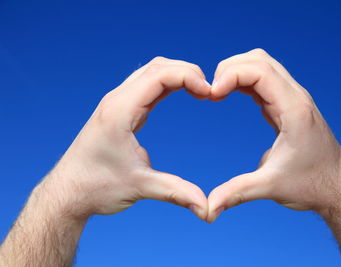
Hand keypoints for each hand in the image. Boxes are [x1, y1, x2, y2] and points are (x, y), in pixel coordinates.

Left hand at [42, 57, 210, 219]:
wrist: (68, 192)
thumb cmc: (96, 187)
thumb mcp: (140, 187)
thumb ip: (177, 192)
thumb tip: (207, 208)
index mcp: (120, 110)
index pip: (160, 75)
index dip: (189, 77)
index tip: (210, 93)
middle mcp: (117, 100)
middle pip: (157, 67)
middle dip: (187, 72)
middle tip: (209, 90)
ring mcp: (117, 103)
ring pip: (151, 72)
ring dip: (177, 75)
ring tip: (200, 90)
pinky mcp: (119, 111)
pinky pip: (146, 86)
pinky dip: (167, 84)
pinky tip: (182, 93)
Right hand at [207, 48, 340, 221]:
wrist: (338, 186)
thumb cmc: (312, 184)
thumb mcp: (271, 187)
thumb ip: (236, 193)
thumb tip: (207, 208)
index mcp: (293, 109)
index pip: (259, 70)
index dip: (230, 75)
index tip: (211, 95)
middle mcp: (295, 97)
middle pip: (258, 60)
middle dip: (229, 69)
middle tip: (210, 93)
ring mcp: (293, 99)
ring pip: (262, 65)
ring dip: (236, 71)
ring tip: (217, 92)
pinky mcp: (288, 105)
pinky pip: (263, 80)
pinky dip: (243, 81)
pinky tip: (229, 94)